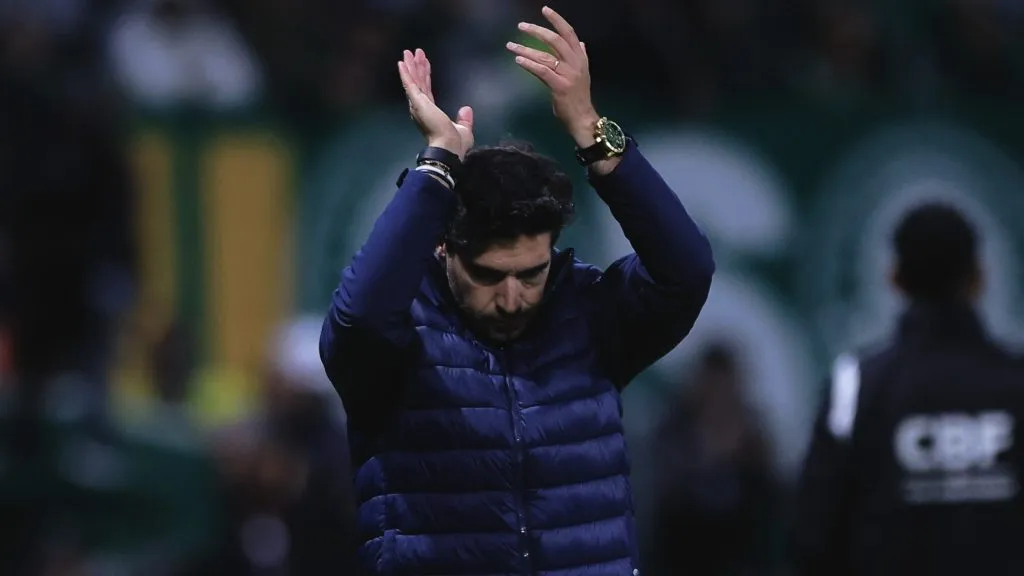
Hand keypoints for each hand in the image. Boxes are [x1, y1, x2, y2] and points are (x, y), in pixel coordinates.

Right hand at [397, 48, 473, 158]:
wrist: (449, 147)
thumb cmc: (455, 143)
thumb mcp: (464, 129)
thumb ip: (464, 120)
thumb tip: (466, 109)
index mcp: (431, 113)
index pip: (427, 90)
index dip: (426, 76)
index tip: (425, 64)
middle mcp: (422, 108)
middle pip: (419, 82)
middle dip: (417, 67)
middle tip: (414, 52)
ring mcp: (418, 105)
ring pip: (414, 81)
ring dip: (411, 66)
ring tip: (409, 52)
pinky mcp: (418, 102)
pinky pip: (410, 84)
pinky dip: (405, 73)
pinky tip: (402, 62)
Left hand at [507, 6, 599, 147]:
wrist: (582, 117)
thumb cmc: (579, 97)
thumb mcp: (583, 73)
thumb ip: (580, 57)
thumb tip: (580, 43)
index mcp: (580, 58)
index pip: (569, 33)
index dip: (557, 20)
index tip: (545, 10)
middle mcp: (575, 63)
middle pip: (555, 40)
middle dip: (537, 30)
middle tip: (521, 26)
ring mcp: (568, 74)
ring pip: (545, 56)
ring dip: (526, 49)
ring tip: (511, 45)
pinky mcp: (559, 86)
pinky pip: (542, 71)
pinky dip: (529, 64)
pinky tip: (518, 60)